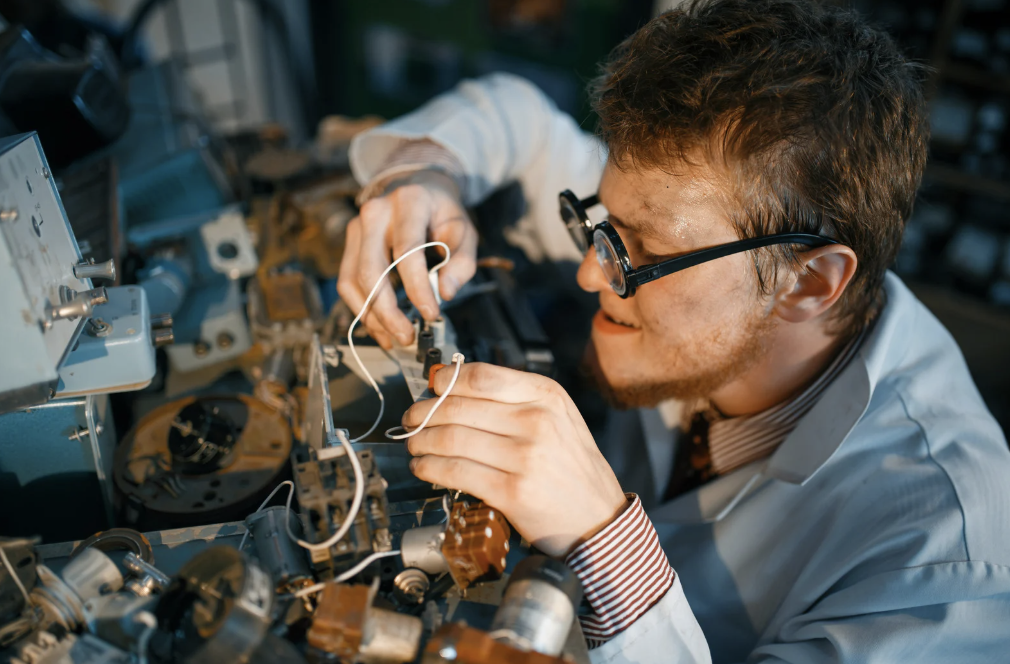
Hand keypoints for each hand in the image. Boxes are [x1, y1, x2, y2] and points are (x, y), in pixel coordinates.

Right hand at [338, 170, 477, 348]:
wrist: (415, 186)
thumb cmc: (441, 212)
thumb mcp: (464, 230)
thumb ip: (461, 262)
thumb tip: (445, 294)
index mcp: (409, 202)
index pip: (407, 250)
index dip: (417, 287)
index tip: (430, 313)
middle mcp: (375, 212)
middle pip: (371, 270)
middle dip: (387, 311)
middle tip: (407, 336)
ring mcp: (357, 227)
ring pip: (353, 280)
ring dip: (372, 316)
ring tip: (394, 337)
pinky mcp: (349, 244)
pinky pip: (347, 282)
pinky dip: (362, 309)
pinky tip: (380, 327)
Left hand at [402, 362, 627, 556]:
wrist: (599, 520)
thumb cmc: (572, 470)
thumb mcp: (559, 419)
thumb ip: (515, 401)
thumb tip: (456, 389)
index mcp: (547, 396)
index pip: (481, 377)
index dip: (447, 380)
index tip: (432, 386)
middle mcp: (537, 421)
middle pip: (459, 407)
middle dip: (424, 413)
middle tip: (412, 419)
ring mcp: (525, 457)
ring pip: (451, 439)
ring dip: (422, 442)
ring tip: (415, 445)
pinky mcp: (512, 492)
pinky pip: (456, 472)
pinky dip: (431, 469)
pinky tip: (424, 468)